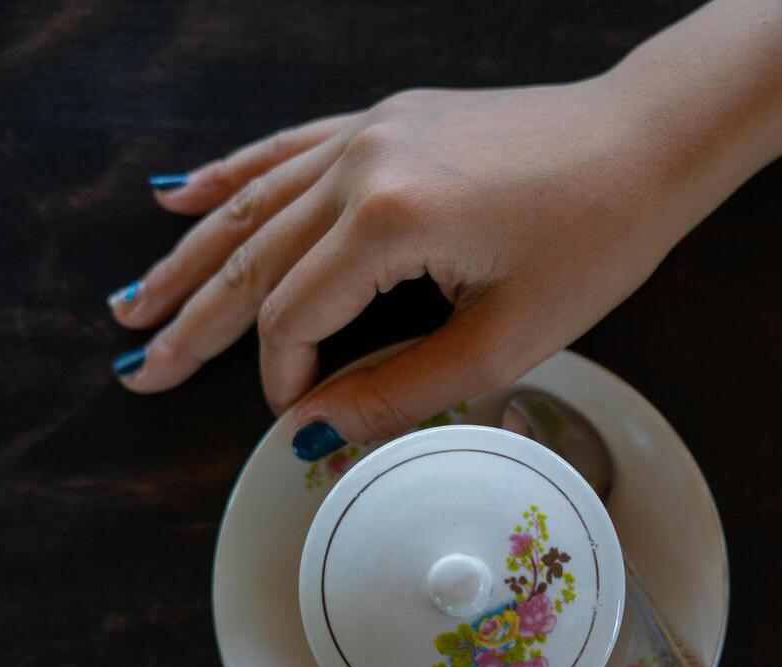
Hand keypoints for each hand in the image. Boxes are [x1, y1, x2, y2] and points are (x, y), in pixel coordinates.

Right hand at [109, 0, 781, 457]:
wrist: (647, 142)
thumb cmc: (596, 241)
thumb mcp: (503, 339)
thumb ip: (397, 389)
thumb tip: (314, 431)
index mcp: (390, 220)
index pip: (294, 313)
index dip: (281, 375)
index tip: (289, 418)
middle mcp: (362, 163)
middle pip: (253, 257)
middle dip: (194, 322)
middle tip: (135, 367)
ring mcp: (370, 132)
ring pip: (255, 203)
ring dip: (193, 255)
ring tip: (134, 301)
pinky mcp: (387, 120)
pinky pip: (289, 149)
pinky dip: (234, 176)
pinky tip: (182, 191)